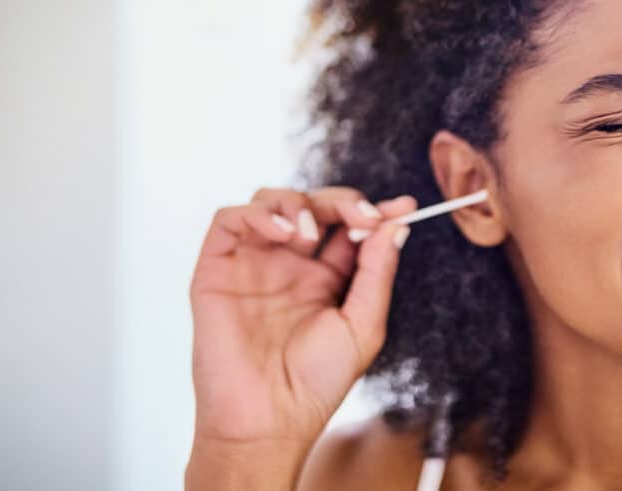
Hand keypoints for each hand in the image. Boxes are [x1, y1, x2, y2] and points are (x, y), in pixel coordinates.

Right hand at [188, 186, 416, 448]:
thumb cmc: (316, 383)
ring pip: (271, 201)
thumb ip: (377, 271)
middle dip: (343, 201)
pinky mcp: (217, 268)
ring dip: (298, 202)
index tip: (403, 206)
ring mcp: (253, 263)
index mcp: (324, 278)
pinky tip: (284, 234)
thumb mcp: (363, 325)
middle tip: (363, 216)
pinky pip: (230, 218)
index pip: (348, 227)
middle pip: (314, 205)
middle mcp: (288, 265)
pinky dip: (258, 213)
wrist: (268, 421)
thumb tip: (396, 224)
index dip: (373, 211)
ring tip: (311, 233)